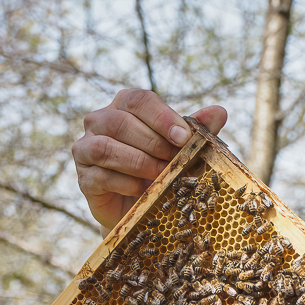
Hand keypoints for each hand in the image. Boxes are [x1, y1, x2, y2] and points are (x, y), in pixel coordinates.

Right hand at [73, 88, 227, 230]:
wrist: (140, 205)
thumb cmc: (161, 166)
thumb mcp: (181, 147)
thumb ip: (198, 129)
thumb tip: (220, 112)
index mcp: (123, 106)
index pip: (138, 99)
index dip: (161, 116)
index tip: (183, 136)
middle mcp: (99, 121)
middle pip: (120, 122)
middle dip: (153, 142)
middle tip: (176, 160)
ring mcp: (86, 149)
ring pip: (105, 148)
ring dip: (138, 162)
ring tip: (162, 174)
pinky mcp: (84, 178)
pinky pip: (101, 176)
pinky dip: (126, 183)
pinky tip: (144, 190)